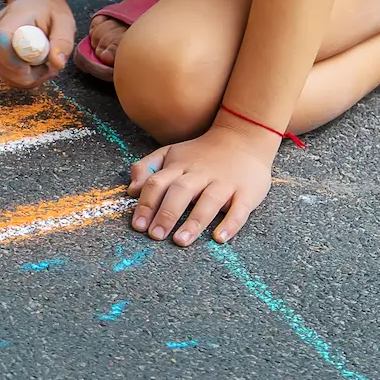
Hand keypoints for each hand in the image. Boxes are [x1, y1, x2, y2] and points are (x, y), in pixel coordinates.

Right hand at [0, 0, 75, 88]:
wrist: (35, 1)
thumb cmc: (50, 10)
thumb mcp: (64, 21)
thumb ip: (62, 41)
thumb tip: (57, 64)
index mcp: (12, 17)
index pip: (1, 40)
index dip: (12, 61)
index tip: (30, 71)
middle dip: (22, 75)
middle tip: (48, 71)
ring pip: (0, 70)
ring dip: (22, 79)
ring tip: (45, 71)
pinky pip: (2, 71)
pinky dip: (18, 78)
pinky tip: (35, 72)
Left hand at [126, 120, 278, 244]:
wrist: (243, 138)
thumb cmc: (199, 153)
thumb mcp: (170, 153)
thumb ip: (147, 168)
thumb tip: (131, 190)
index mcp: (179, 166)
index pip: (158, 183)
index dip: (146, 203)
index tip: (138, 225)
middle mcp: (201, 174)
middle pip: (181, 192)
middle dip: (166, 214)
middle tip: (155, 235)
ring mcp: (225, 183)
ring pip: (209, 201)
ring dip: (194, 221)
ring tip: (180, 241)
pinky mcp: (247, 192)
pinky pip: (240, 209)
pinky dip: (230, 223)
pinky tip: (219, 238)